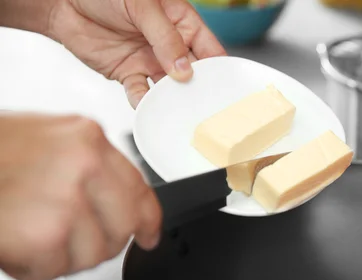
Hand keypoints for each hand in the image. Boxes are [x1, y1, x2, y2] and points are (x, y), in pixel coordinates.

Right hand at [0, 113, 161, 279]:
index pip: (139, 189)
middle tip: (65, 238)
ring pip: (93, 255)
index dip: (148, 220)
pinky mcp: (46, 235)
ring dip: (60, 256)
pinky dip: (32, 267)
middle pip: (122, 229)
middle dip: (98, 243)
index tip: (151, 235)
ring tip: (27, 233)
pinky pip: (56, 270)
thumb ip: (88, 169)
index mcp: (87, 140)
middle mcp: (84, 166)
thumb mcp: (47, 143)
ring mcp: (67, 200)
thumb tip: (122, 204)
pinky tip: (13, 244)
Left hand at [47, 0, 225, 107]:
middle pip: (193, 73)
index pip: (209, 48)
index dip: (218, 68)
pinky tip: (149, 108)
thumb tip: (184, 68)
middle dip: (199, 89)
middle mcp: (170, 45)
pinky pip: (142, 94)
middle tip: (205, 106)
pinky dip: (146, 104)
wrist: (63, 2)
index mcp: (181, 23)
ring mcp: (150, 61)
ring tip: (180, 111)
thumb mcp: (142, 6)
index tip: (224, 86)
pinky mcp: (129, 74)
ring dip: (174, 100)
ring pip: (170, 88)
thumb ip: (165, 37)